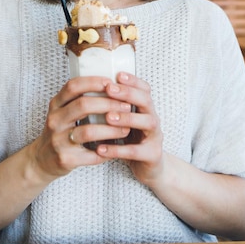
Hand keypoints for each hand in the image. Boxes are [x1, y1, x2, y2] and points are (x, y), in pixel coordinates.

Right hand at [30, 76, 132, 181]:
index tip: (111, 83)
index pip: (73, 86)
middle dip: (108, 104)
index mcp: (56, 105)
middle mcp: (55, 120)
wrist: (42, 160)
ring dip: (112, 129)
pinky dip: (108, 151)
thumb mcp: (63, 111)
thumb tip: (112, 85)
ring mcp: (58, 140)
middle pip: (83, 105)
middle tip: (126, 106)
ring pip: (88, 131)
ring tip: (127, 128)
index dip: (93, 82)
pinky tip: (118, 148)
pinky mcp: (65, 159)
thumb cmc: (60, 131)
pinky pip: (91, 155)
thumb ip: (79, 99)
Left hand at [94, 72, 164, 186]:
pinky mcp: (152, 155)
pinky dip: (118, 149)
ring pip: (147, 122)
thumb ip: (114, 107)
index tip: (117, 75)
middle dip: (128, 94)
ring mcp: (155, 137)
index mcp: (146, 109)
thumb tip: (89, 89)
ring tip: (108, 117)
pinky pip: (135, 151)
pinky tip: (101, 148)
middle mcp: (153, 119)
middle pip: (146, 100)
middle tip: (110, 90)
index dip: (133, 80)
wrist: (150, 168)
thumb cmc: (132, 140)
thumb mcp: (125, 121)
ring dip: (127, 118)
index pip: (144, 89)